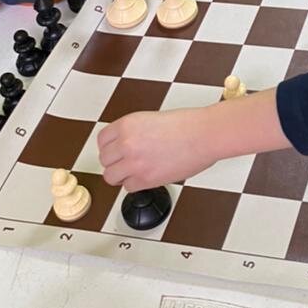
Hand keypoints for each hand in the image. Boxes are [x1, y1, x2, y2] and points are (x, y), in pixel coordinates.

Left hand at [98, 89, 289, 190]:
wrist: (205, 134)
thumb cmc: (188, 124)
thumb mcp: (153, 119)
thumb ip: (135, 132)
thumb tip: (126, 146)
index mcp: (128, 124)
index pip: (102, 140)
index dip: (110, 147)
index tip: (115, 150)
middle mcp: (127, 143)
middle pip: (105, 160)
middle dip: (115, 161)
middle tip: (128, 161)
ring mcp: (135, 162)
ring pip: (111, 176)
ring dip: (121, 175)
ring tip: (135, 171)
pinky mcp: (146, 179)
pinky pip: (128, 187)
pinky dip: (136, 184)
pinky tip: (147, 176)